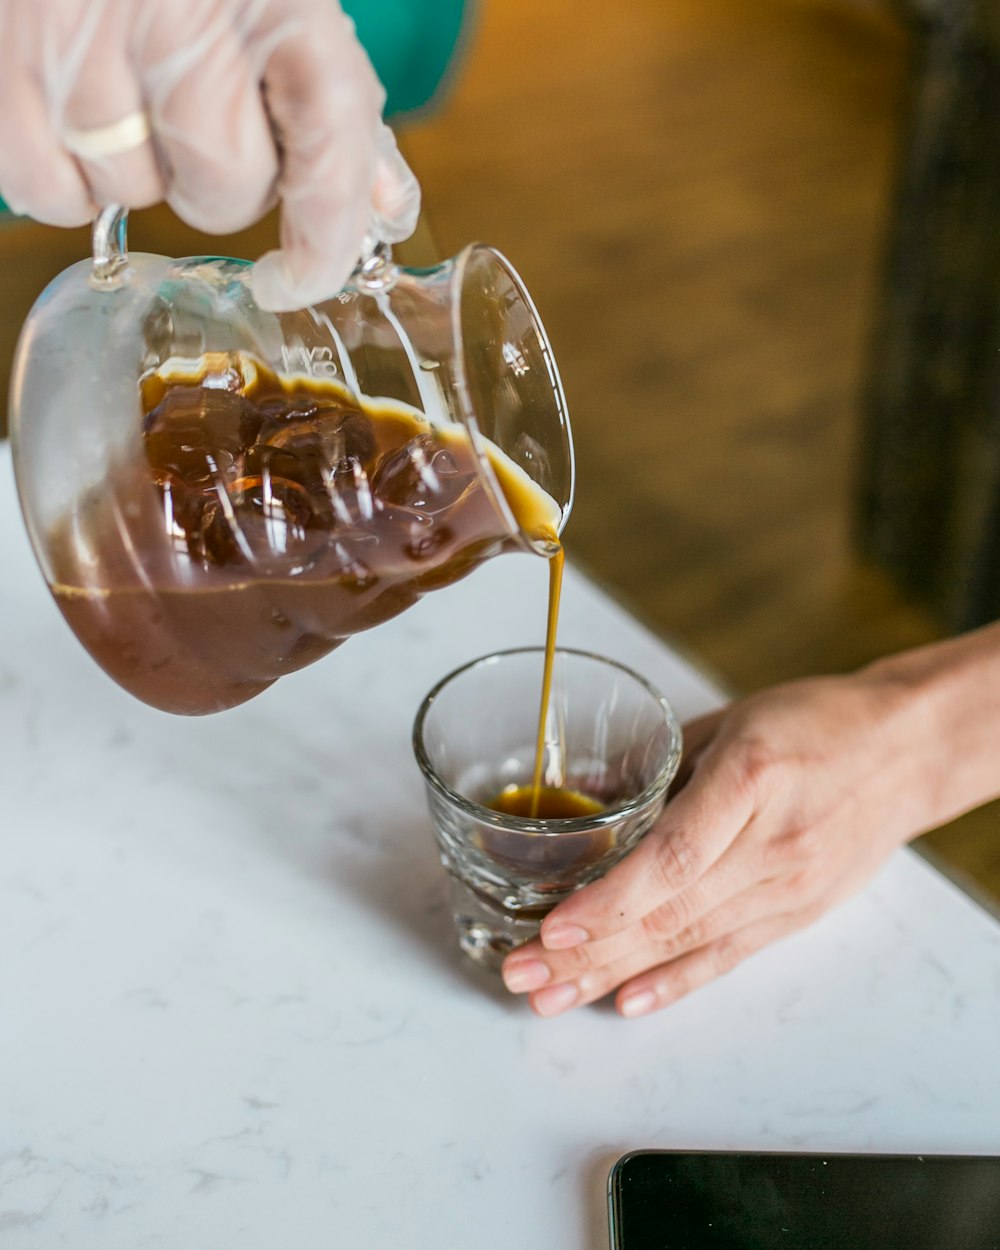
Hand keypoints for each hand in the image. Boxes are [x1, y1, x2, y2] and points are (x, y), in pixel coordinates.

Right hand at [0, 0, 419, 309]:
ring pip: (130, 195)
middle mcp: (185, 16)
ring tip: (115, 83)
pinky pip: (48, 190)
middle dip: (212, 178)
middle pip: (222, 193)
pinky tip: (65, 110)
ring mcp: (85, 39)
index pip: (330, 159)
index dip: (324, 244)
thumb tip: (386, 208)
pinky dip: (59, 174)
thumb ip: (336, 106)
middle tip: (185, 110)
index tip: (298, 279)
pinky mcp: (7, 62)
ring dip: (130, 168)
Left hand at [501, 669, 936, 1017]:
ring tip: (549, 996)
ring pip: (687, 943)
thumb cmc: (816, 722)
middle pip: (668, 913)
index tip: (554, 928)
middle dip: (585, 951)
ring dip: (611, 974)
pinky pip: (727, 958)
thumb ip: (658, 762)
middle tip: (520, 973)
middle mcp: (771, 846)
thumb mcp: (731, 719)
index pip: (672, 858)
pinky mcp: (796, 916)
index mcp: (750, 780)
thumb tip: (585, 796)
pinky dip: (674, 983)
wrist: (905, 752)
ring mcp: (787, 890)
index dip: (609, 901)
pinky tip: (626, 1002)